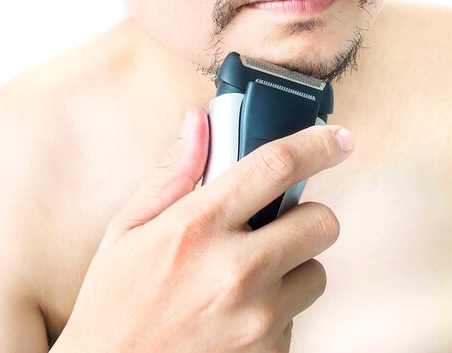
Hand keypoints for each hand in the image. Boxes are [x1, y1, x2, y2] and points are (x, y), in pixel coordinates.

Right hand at [50, 106, 353, 352]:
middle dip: (306, 217)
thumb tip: (200, 121)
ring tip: (248, 278)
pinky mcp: (270, 352)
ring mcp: (258, 318)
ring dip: (293, 267)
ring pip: (316, 272)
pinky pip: (298, 315)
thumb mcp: (127, 231)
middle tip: (275, 225)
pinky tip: (239, 312)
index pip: (275, 166)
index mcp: (196, 228)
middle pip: (321, 222)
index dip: (316, 144)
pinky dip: (278, 308)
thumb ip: (172, 173)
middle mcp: (235, 271)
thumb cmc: (114, 305)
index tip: (338, 140)